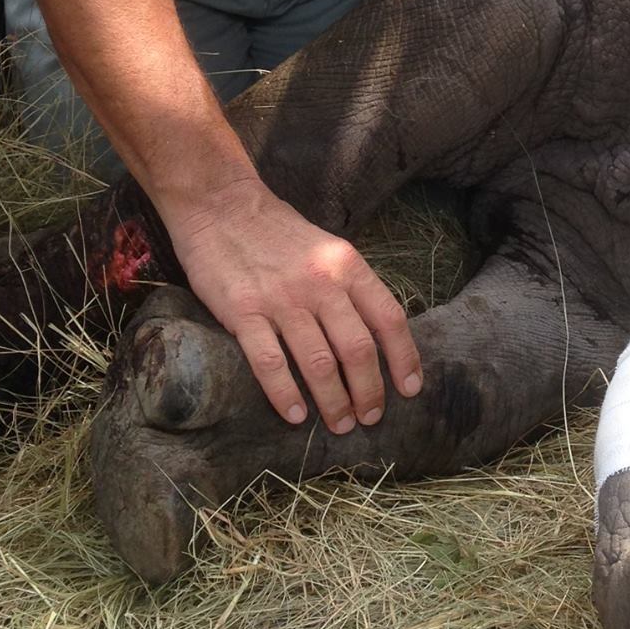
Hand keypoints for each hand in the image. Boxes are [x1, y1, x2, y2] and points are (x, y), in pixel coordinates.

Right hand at [163, 175, 421, 433]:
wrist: (220, 204)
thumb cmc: (276, 231)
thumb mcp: (327, 248)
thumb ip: (350, 286)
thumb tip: (377, 333)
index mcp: (347, 266)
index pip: (389, 319)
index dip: (404, 359)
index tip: (409, 390)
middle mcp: (321, 283)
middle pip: (358, 349)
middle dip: (369, 391)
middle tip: (369, 418)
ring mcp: (281, 298)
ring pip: (319, 363)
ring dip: (334, 401)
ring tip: (340, 424)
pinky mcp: (242, 311)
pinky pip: (270, 363)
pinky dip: (286, 394)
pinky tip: (295, 415)